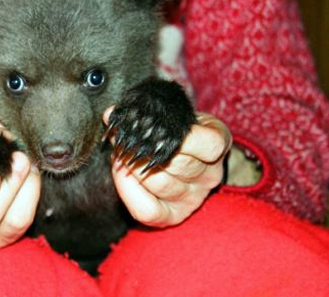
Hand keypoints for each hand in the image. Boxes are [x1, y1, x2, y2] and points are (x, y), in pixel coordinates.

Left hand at [104, 110, 227, 226]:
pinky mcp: (174, 215)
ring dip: (132, 166)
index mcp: (217, 144)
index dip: (176, 136)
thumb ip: (147, 114)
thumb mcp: (172, 115)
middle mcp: (210, 175)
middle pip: (176, 164)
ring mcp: (194, 198)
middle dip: (142, 149)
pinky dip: (128, 191)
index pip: (208, 144)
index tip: (147, 125)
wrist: (183, 155)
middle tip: (123, 139)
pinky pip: (148, 210)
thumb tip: (110, 114)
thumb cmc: (176, 130)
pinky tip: (119, 174)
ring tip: (120, 154)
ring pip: (159, 183)